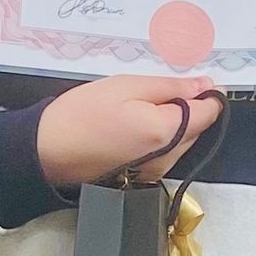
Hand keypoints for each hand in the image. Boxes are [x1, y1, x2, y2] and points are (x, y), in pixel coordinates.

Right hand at [37, 75, 224, 190]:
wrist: (47, 151)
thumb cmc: (82, 113)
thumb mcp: (126, 86)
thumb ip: (170, 87)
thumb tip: (205, 86)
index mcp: (167, 131)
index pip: (209, 112)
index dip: (208, 93)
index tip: (192, 79)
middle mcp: (169, 157)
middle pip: (198, 127)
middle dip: (188, 106)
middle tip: (155, 89)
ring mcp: (157, 170)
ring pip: (183, 140)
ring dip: (174, 121)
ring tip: (140, 105)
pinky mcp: (144, 176)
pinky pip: (166, 151)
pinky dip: (161, 135)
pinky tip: (134, 123)